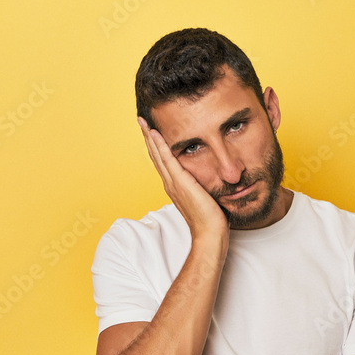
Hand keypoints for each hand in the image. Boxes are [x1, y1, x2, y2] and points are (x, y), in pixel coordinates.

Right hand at [138, 117, 228, 241]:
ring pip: (158, 155)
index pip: (164, 162)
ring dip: (149, 137)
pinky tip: (154, 133)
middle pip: (156, 156)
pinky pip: (166, 159)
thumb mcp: (207, 197)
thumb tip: (213, 180)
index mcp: (176, 187)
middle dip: (148, 138)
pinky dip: (159, 145)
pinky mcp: (180, 182)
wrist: (210, 233)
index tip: (152, 132)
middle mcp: (171, 184)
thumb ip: (204, 187)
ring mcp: (173, 183)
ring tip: (143, 122)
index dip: (157, 147)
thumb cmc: (211, 221)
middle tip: (141, 121)